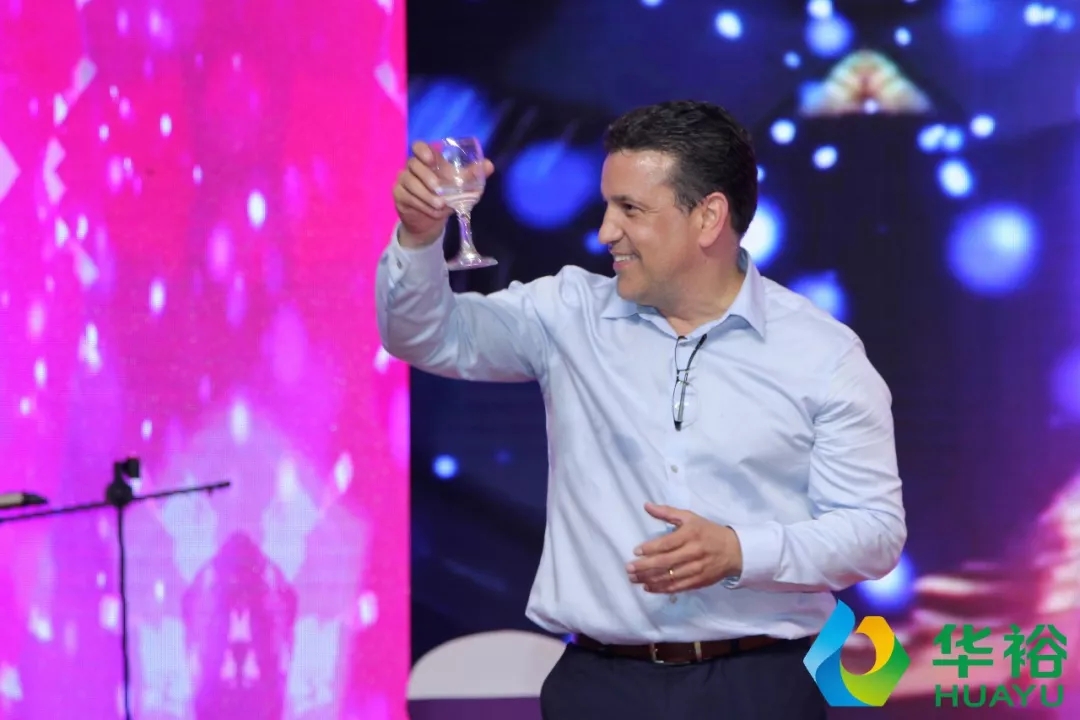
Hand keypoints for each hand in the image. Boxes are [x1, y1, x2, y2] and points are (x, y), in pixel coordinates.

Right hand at [393, 141, 494, 246]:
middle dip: (427, 177)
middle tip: (440, 190)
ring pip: (409, 182)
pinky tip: (433, 211)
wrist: (430, 221)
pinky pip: (407, 197)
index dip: (422, 150)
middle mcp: (412, 167)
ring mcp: (403, 180)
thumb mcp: (460, 186)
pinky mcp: (399, 195)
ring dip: (425, 195)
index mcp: (427, 160)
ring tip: (440, 205)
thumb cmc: (446, 196)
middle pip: (413, 164)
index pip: (418, 146)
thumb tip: (489, 165)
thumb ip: (472, 175)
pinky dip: (421, 205)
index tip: (432, 159)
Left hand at [626, 502, 742, 593]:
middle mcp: (693, 552)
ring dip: (649, 579)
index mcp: (690, 534)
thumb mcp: (690, 517)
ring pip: (670, 577)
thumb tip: (646, 505)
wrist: (734, 551)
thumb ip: (667, 512)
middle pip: (666, 562)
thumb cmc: (708, 532)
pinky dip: (662, 589)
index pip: (667, 543)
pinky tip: (648, 587)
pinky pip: (677, 587)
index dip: (651, 548)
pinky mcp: (698, 582)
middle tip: (629, 568)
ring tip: (634, 579)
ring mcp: (696, 569)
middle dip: (645, 566)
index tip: (636, 551)